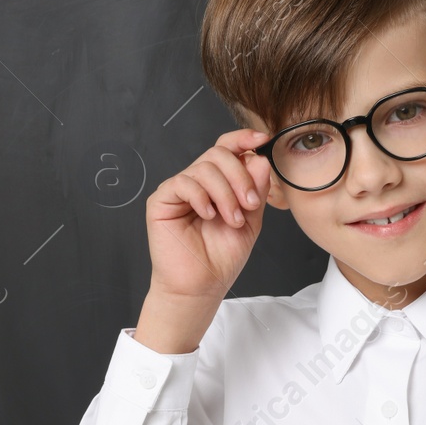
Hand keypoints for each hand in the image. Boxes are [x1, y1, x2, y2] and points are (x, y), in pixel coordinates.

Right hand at [145, 128, 274, 301]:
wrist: (201, 286)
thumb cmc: (222, 257)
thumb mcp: (250, 220)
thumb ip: (255, 190)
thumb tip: (259, 159)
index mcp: (218, 183)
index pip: (227, 148)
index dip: (243, 139)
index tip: (263, 140)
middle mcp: (197, 182)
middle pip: (218, 153)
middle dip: (239, 176)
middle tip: (249, 205)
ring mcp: (179, 190)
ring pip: (204, 167)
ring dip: (225, 193)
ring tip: (232, 220)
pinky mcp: (162, 201)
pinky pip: (183, 182)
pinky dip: (201, 197)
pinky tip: (208, 216)